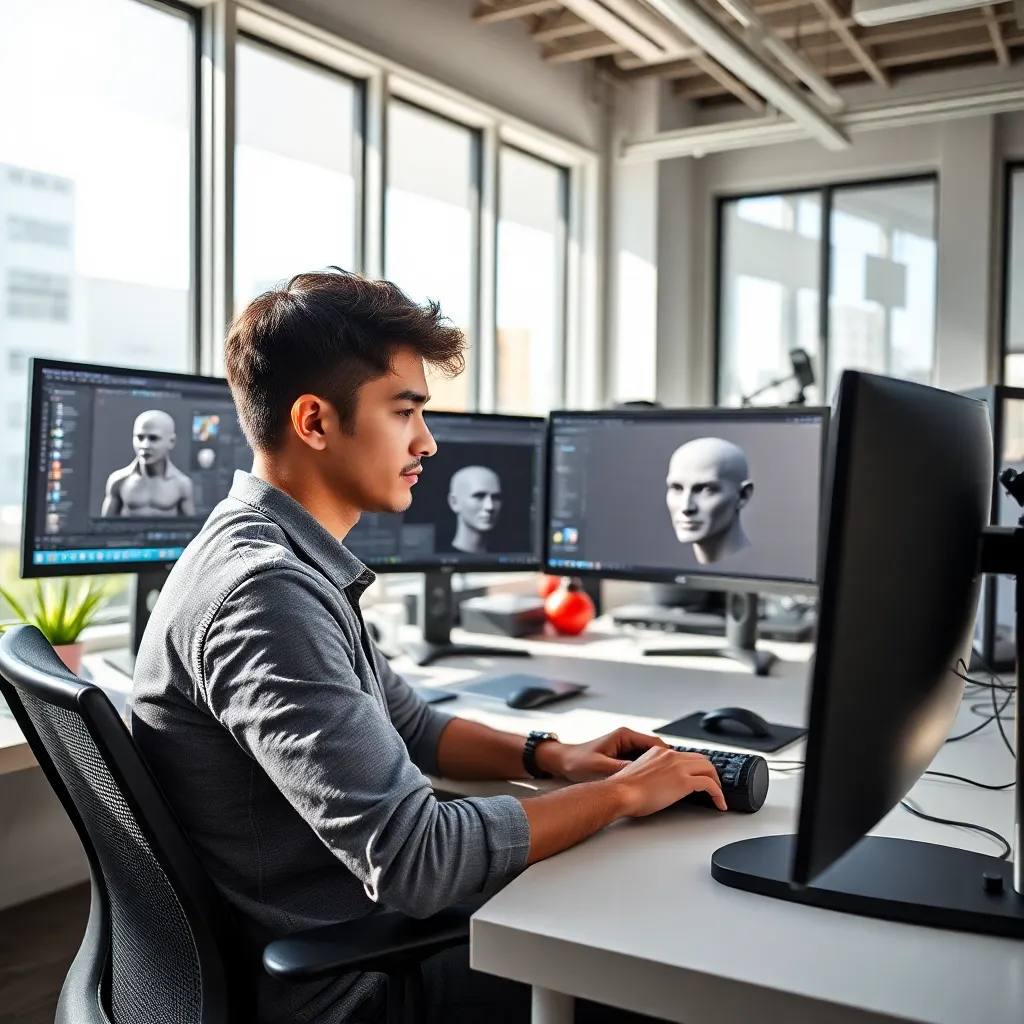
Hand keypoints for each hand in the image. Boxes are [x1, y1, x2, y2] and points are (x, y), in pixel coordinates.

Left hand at [537, 727, 669, 782]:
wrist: (561, 762)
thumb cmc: (578, 761)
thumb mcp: (602, 767)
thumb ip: (622, 768)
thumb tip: (644, 773)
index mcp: (625, 736)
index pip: (656, 743)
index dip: (668, 756)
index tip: (677, 768)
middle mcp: (627, 739)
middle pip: (656, 751)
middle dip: (666, 763)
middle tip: (676, 777)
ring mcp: (624, 748)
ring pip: (649, 758)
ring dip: (657, 768)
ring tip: (667, 782)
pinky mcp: (621, 757)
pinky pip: (641, 763)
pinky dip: (647, 772)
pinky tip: (651, 784)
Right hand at [610, 747, 726, 815]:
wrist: (620, 793)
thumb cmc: (624, 789)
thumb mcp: (640, 773)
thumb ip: (653, 773)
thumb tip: (661, 784)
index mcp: (659, 752)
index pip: (685, 755)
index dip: (695, 767)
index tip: (698, 776)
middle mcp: (670, 755)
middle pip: (701, 759)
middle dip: (709, 772)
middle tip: (713, 785)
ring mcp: (678, 767)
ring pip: (708, 768)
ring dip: (716, 782)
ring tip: (718, 795)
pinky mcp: (684, 782)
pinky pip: (709, 785)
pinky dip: (718, 794)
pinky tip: (719, 803)